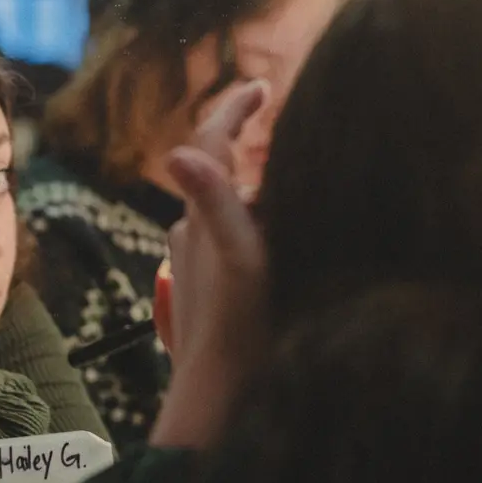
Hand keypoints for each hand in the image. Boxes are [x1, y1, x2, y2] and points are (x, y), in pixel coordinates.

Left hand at [152, 81, 269, 449]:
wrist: (217, 397)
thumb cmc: (238, 327)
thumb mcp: (239, 259)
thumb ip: (216, 201)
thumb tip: (182, 152)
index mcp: (202, 216)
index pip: (212, 141)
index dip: (235, 108)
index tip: (262, 85)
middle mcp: (191, 233)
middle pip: (219, 173)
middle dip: (251, 151)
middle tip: (293, 135)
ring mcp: (193, 263)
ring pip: (223, 212)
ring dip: (253, 196)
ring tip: (299, 193)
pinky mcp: (200, 290)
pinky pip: (225, 244)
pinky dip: (250, 232)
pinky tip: (279, 249)